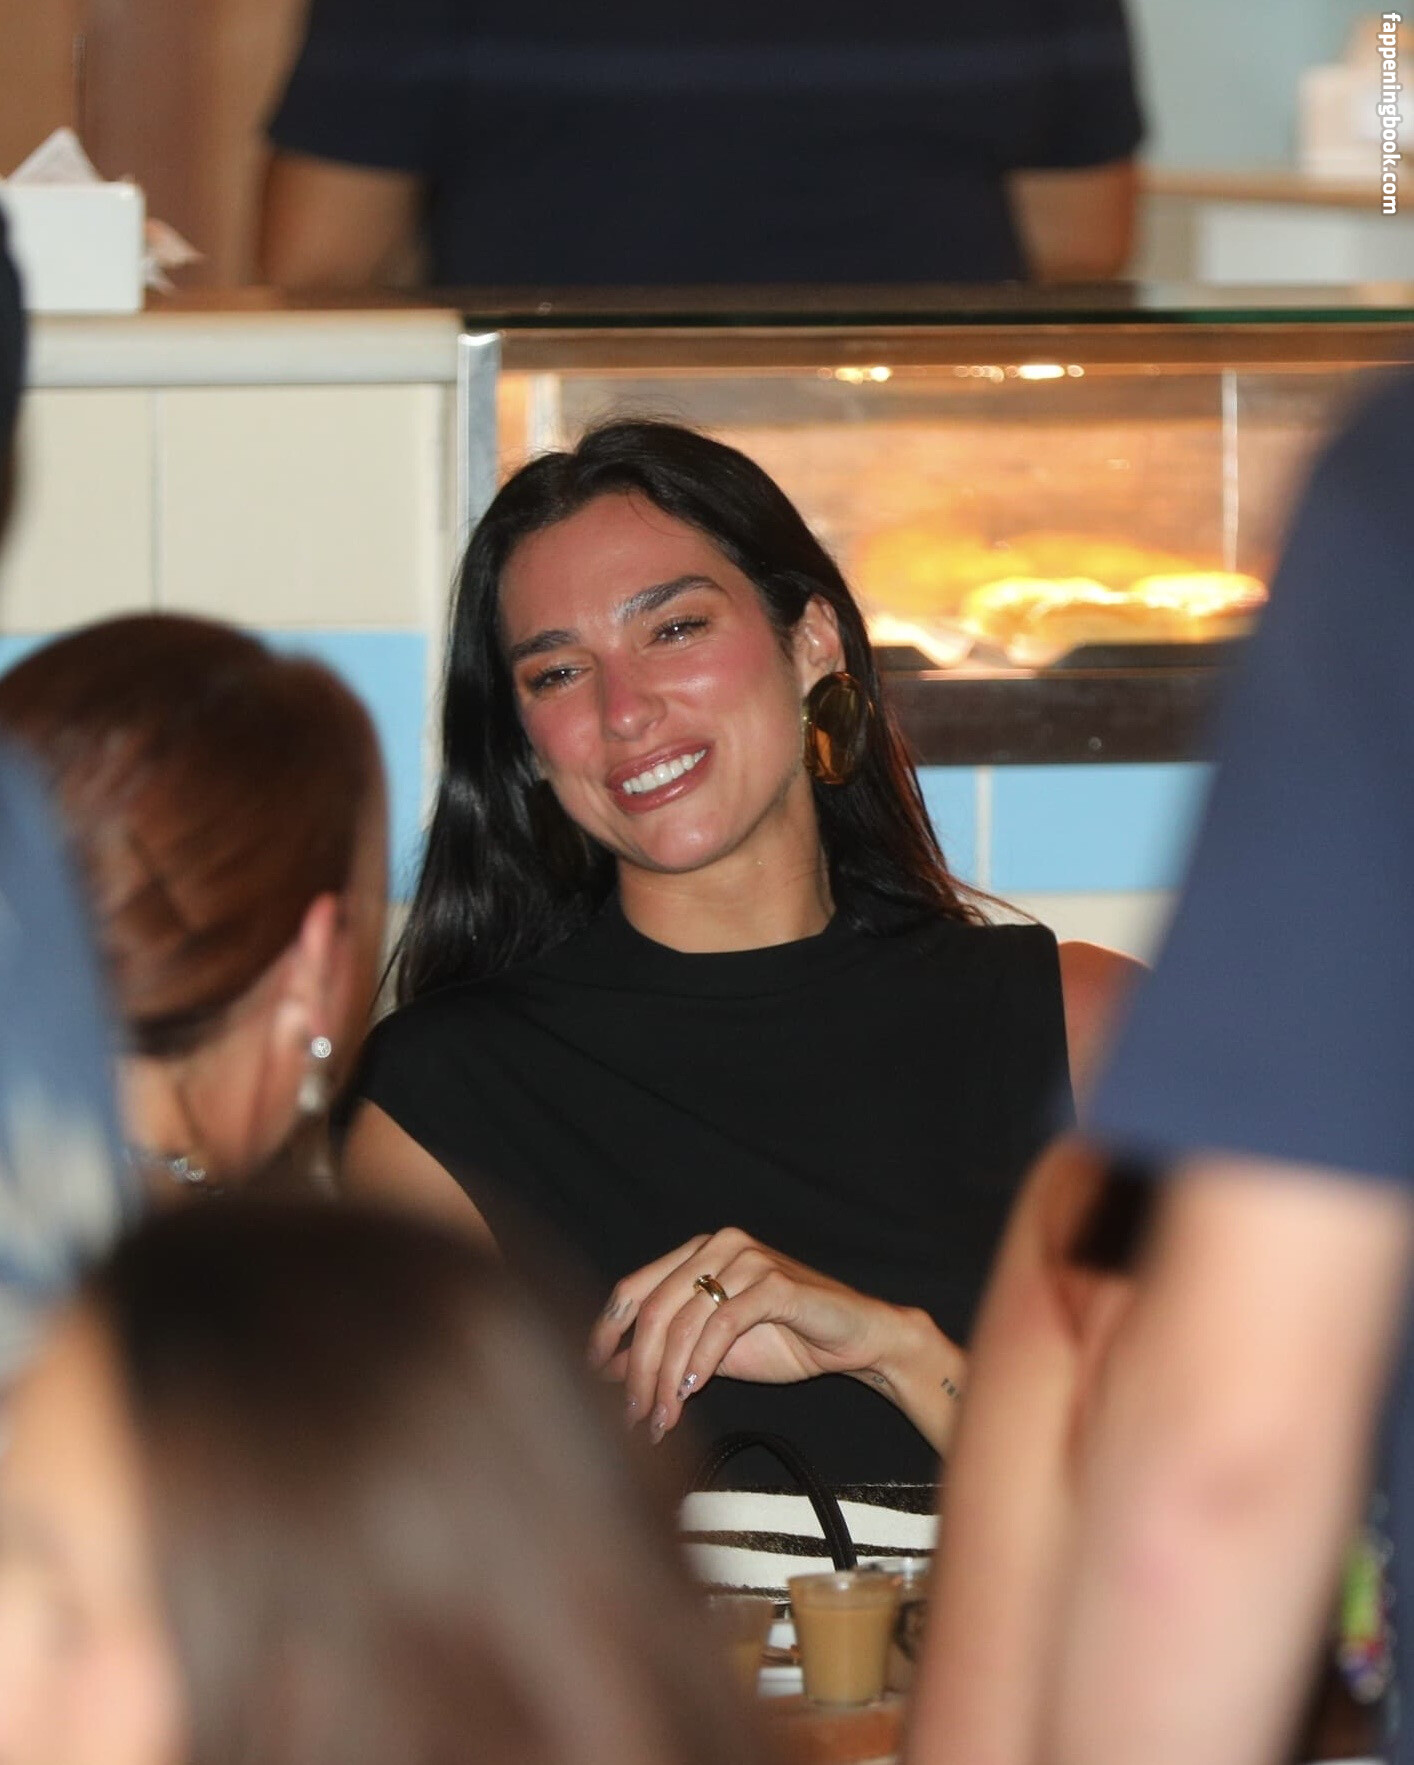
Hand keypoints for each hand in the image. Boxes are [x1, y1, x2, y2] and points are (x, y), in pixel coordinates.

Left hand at [586, 1227, 963, 1448]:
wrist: (856, 1340)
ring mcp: (747, 1259)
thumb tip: (610, 1372)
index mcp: (697, 1253)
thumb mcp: (714, 1352)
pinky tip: (692, 1391)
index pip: (634, 1289)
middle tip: (631, 1416)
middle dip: (636, 1369)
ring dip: (666, 1377)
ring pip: (684, 1319)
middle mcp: (717, 1246)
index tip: (590, 1376)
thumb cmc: (787, 1339)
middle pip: (653, 1309)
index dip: (606, 1333)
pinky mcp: (774, 1282)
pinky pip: (723, 1323)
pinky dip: (702, 1360)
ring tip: (661, 1418)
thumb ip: (668, 1352)